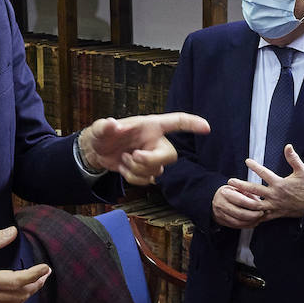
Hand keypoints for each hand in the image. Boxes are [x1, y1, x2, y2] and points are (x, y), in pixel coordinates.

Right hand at [0, 226, 49, 302]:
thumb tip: (13, 233)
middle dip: (35, 284)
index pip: (16, 282)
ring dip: (28, 293)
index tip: (46, 267)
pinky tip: (20, 289)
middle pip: (19, 295)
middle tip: (45, 273)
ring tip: (36, 280)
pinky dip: (17, 299)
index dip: (34, 275)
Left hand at [78, 112, 210, 184]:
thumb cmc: (102, 135)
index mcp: (151, 126)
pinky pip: (146, 180)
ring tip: (123, 159)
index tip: (206, 127)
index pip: (176, 122)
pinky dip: (132, 177)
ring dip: (136, 169)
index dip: (192, 124)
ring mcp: (152, 157)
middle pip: (170, 156)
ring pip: (157, 171)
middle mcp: (156, 141)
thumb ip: (105, 126)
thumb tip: (112, 124)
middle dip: (151, 161)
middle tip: (133, 156)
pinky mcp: (146, 170)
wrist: (96, 151)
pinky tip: (124, 167)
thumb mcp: (100, 129)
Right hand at [212, 183, 268, 228]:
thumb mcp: (237, 187)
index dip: (253, 204)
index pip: (241, 201)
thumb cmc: (229, 192)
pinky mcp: (222, 222)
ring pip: (239, 222)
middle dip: (254, 215)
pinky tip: (253, 222)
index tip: (261, 205)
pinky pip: (237, 226)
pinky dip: (247, 225)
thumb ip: (248, 193)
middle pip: (240, 213)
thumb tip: (260, 202)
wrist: (216, 199)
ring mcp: (220, 214)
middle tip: (262, 213)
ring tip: (259, 218)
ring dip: (251, 221)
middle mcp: (221, 204)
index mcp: (225, 193)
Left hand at [227, 145, 303, 220]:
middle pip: (254, 190)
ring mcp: (274, 206)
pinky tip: (241, 213)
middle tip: (229, 182)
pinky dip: (251, 216)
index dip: (255, 166)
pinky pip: (261, 216)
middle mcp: (274, 195)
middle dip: (241, 186)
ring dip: (241, 200)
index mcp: (280, 184)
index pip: (264, 173)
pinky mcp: (275, 214)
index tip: (247, 161)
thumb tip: (288, 146)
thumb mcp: (302, 171)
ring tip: (231, 197)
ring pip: (254, 205)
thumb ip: (294, 159)